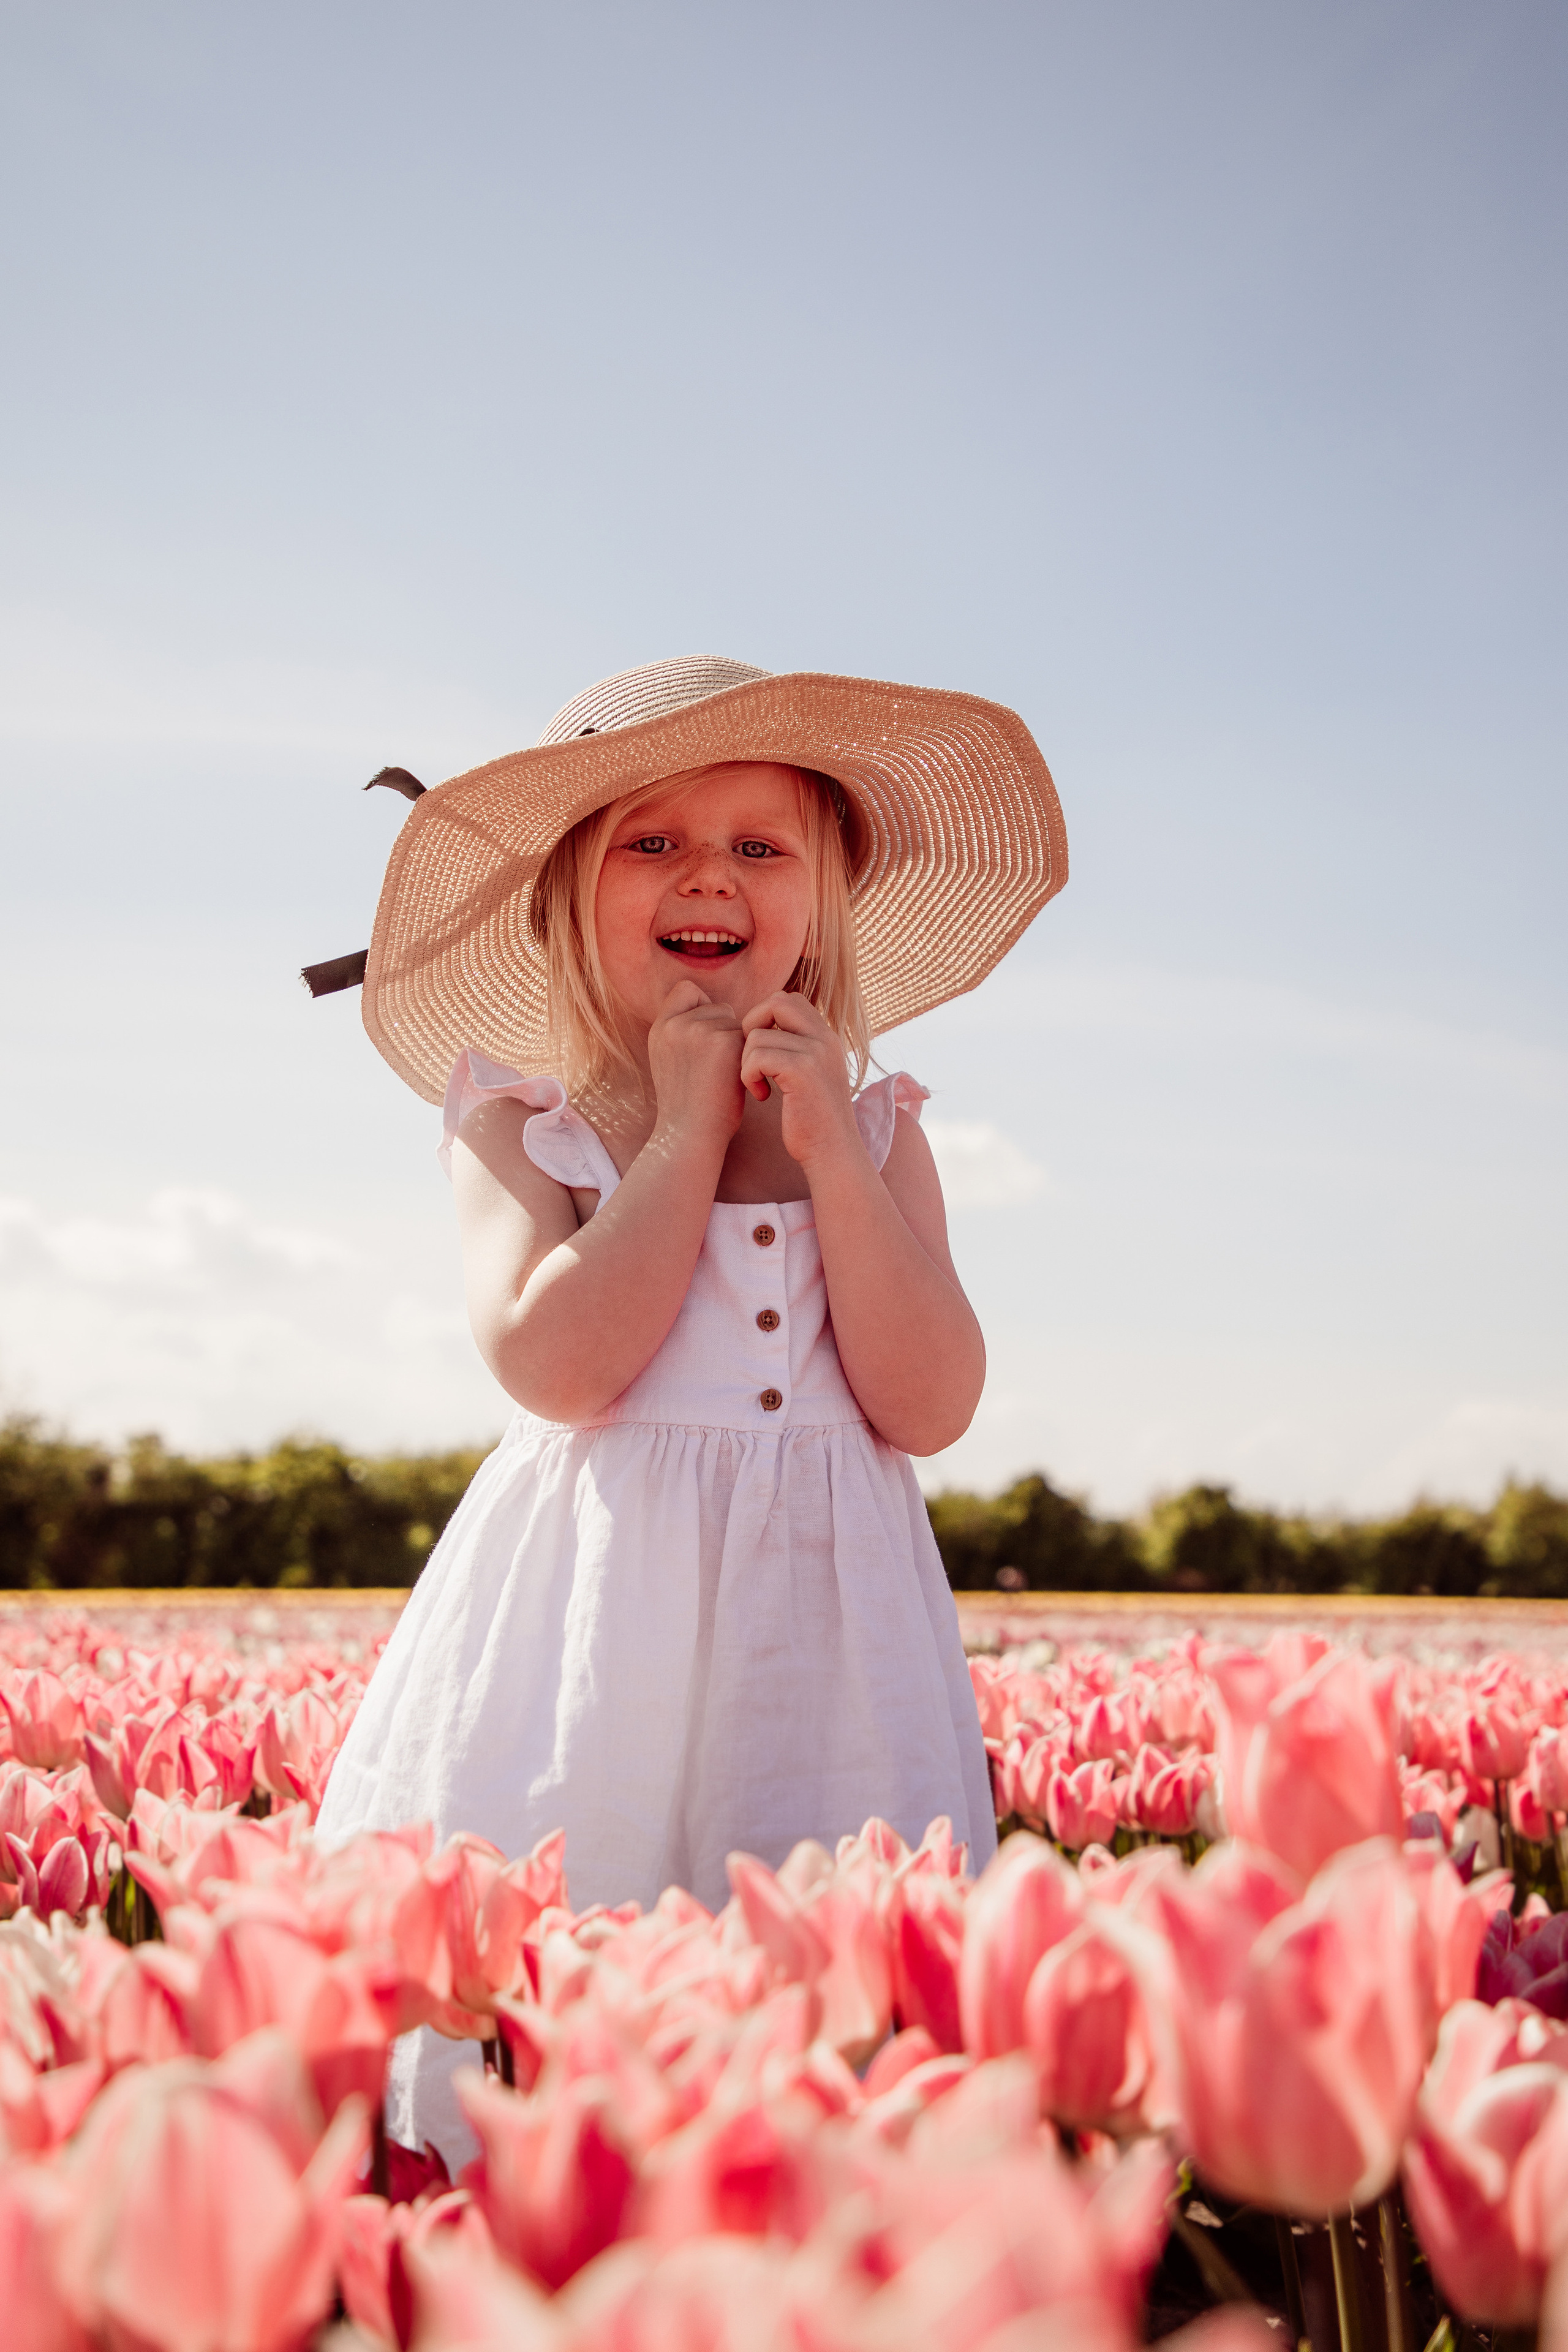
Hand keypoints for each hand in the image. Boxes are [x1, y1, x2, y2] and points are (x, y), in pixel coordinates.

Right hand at [647, 980, 745, 1150]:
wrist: (690, 1137)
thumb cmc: (688, 1106)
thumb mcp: (671, 1060)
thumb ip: (684, 1032)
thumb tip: (717, 1009)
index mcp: (660, 1028)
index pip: (687, 990)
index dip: (702, 1008)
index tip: (706, 1041)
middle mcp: (675, 1024)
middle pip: (718, 1007)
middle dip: (724, 1034)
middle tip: (715, 1072)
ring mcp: (699, 1030)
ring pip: (737, 1022)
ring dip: (738, 1047)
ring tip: (724, 1079)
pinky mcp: (724, 1041)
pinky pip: (750, 1037)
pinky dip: (749, 1059)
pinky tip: (740, 1083)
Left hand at [740, 994, 862, 1171]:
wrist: (832, 1151)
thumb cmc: (813, 1119)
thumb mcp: (810, 1074)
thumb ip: (796, 1048)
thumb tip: (763, 1028)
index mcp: (826, 1036)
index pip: (789, 999)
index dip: (764, 1016)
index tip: (761, 1049)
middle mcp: (824, 1038)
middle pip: (776, 1002)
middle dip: (752, 1025)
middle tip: (753, 1058)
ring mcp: (815, 1052)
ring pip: (757, 1035)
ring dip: (747, 1063)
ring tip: (758, 1086)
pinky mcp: (802, 1071)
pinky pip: (757, 1057)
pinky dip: (749, 1076)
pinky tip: (761, 1096)